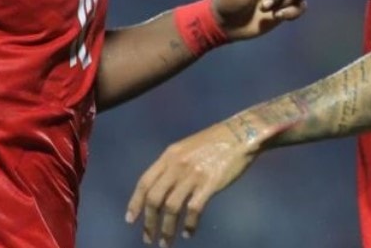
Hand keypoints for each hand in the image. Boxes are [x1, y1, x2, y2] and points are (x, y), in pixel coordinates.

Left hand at [125, 120, 257, 246]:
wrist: (240, 135)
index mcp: (169, 155)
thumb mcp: (186, 148)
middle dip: (149, 222)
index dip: (135, 202)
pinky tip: (189, 233)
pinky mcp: (209, 183)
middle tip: (149, 238)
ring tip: (166, 242)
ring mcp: (193, 174)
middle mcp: (177, 165)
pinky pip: (193, 210)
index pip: (145, 182)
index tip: (130, 219)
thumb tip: (160, 188)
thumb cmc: (214, 142)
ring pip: (171, 208)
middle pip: (154, 198)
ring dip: (167, 229)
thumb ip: (172, 165)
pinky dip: (189, 225)